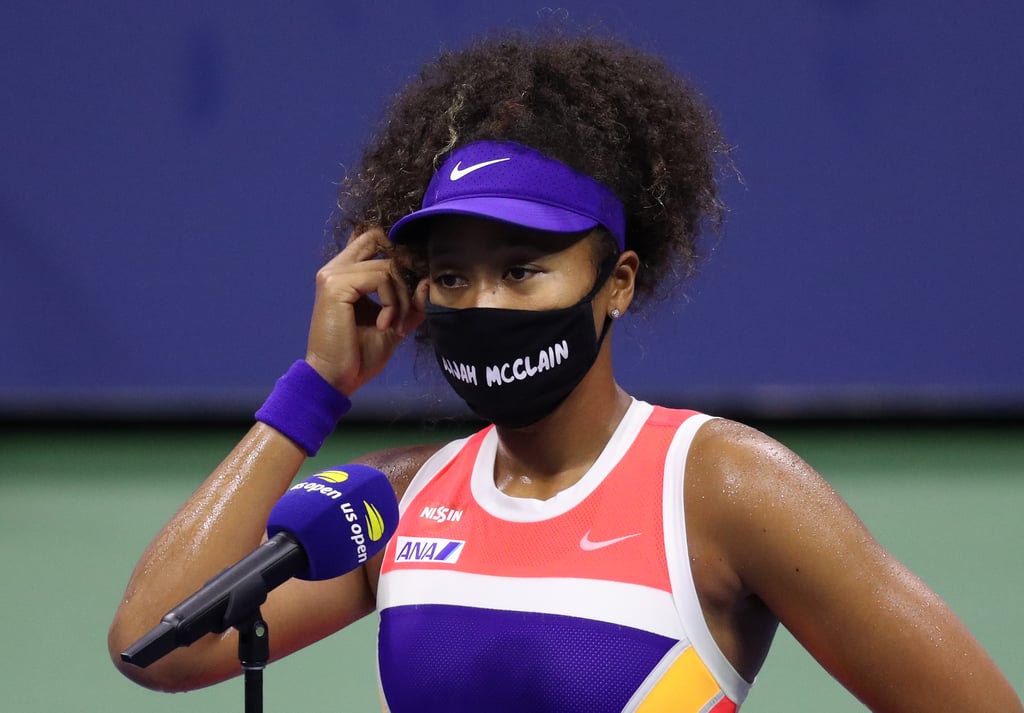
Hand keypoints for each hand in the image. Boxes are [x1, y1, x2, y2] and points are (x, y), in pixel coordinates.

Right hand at [304, 228, 426, 394]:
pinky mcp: (336, 285)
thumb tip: (428, 281)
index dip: (399, 252)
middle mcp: (336, 268)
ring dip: (403, 298)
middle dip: (406, 273)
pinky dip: (393, 303)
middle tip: (410, 306)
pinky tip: (385, 325)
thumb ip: (411, 302)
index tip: (414, 282)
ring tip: (396, 325)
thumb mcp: (394, 324)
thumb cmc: (359, 355)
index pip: (373, 238)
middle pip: (383, 242)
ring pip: (388, 266)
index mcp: (345, 274)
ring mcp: (333, 274)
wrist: (336, 379)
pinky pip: (381, 278)